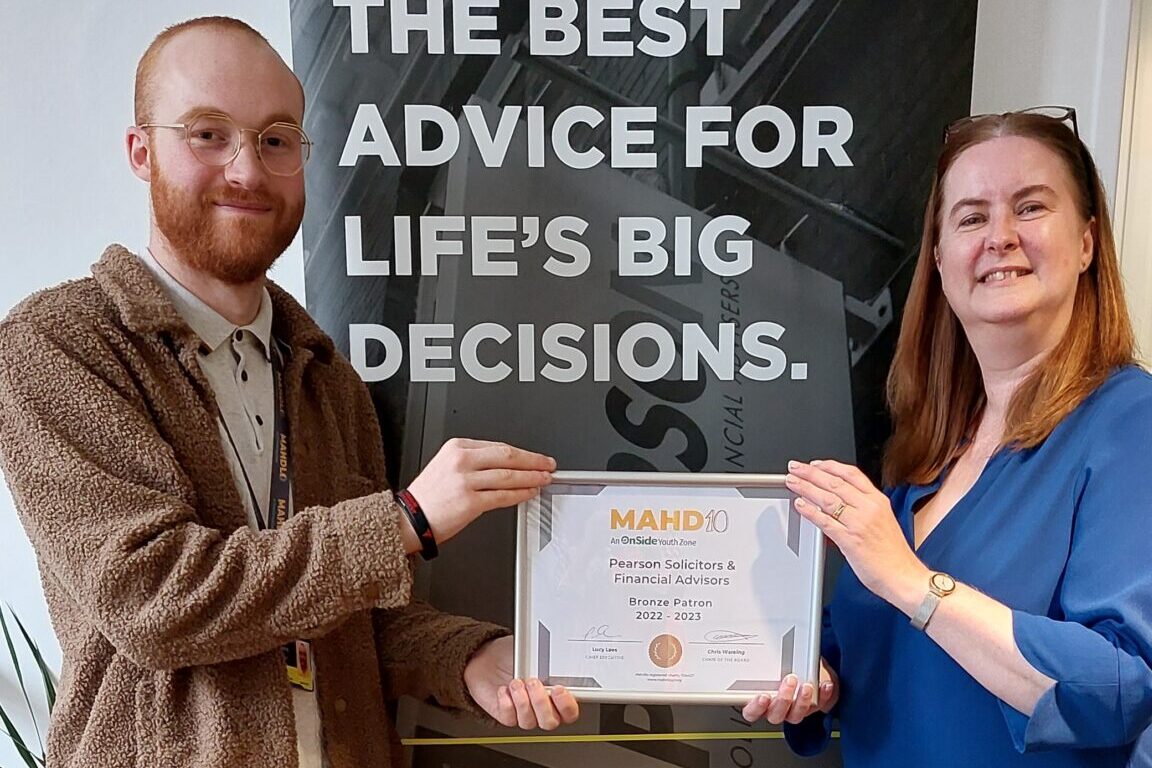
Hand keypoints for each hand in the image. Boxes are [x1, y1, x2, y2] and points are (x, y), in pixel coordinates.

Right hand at [407, 438, 554, 543]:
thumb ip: (473, 462)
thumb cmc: (427, 497)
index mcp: (456, 447)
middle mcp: (461, 461)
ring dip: (531, 477)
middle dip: (533, 461)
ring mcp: (465, 481)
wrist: (408, 519)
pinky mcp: (469, 502)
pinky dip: (520, 494)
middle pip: (508, 456)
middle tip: (548, 464)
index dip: (522, 452)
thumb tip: (505, 466)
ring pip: (508, 475)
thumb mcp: (446, 466)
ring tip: (544, 479)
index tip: (535, 457)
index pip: (499, 446)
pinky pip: (502, 496)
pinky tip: (529, 493)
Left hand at [464, 636, 579, 729]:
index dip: (567, 705)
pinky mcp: (507, 716)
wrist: (489, 660)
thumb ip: (546, 663)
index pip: (569, 711)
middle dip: (541, 703)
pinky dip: (506, 703)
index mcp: (556, 696)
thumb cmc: (514, 657)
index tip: (559, 689)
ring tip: (516, 682)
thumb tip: (553, 661)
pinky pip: (510, 718)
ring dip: (522, 701)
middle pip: (550, 722)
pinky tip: (504, 689)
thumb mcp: (533, 655)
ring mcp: (524, 714)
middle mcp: (542, 709)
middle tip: (533, 682)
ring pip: (529, 722)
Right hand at [742, 660, 838, 723]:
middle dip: (783, 700)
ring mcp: (792, 711)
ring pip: (795, 716)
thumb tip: (758, 638)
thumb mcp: (770, 662)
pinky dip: (823, 696)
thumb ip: (764, 659)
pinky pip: (817, 707)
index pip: (751, 712)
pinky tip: (825, 684)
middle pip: (775, 715)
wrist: (805, 668)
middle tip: (789, 681)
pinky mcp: (810, 709)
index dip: (755, 707)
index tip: (763, 696)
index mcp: (759, 701)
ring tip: (807, 685)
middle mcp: (774, 709)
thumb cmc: (782, 665)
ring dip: (802, 701)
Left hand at [785, 459, 927, 605]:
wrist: (904, 577)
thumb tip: (838, 502)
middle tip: (795, 468)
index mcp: (878, 501)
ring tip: (792, 482)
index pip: (851, 474)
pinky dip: (810, 511)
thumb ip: (862, 509)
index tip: (814, 464)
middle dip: (810, 473)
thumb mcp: (883, 521)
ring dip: (805, 488)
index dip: (829, 466)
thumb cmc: (894, 555)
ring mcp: (859, 523)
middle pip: (835, 482)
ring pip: (827, 498)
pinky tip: (800, 505)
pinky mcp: (850, 540)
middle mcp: (869, 508)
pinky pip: (825, 521)